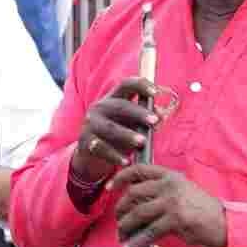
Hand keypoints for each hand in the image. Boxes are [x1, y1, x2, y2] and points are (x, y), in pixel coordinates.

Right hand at [70, 77, 156, 191]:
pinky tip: (126, 161)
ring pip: (110, 128)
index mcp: (113, 99)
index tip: (156, 92)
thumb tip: (161, 114)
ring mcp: (90, 125)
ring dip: (127, 135)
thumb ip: (145, 119)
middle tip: (154, 121)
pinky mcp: (86, 142)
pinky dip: (115, 156)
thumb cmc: (118, 136)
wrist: (91, 156)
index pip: (126, 85)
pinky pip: (101, 149)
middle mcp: (100, 108)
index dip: (141, 85)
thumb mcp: (131, 125)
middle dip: (139, 113)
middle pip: (120, 106)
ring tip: (142, 142)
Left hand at [110, 164, 227, 246]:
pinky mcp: (175, 220)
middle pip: (133, 194)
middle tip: (118, 222)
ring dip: (126, 227)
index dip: (121, 177)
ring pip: (138, 213)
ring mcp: (172, 202)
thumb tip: (134, 204)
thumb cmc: (201, 210)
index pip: (140, 169)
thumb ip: (160, 193)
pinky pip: (149, 232)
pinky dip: (137, 242)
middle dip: (121, 210)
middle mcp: (170, 186)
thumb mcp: (182, 192)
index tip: (111, 188)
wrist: (223, 223)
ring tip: (122, 237)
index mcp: (170, 176)